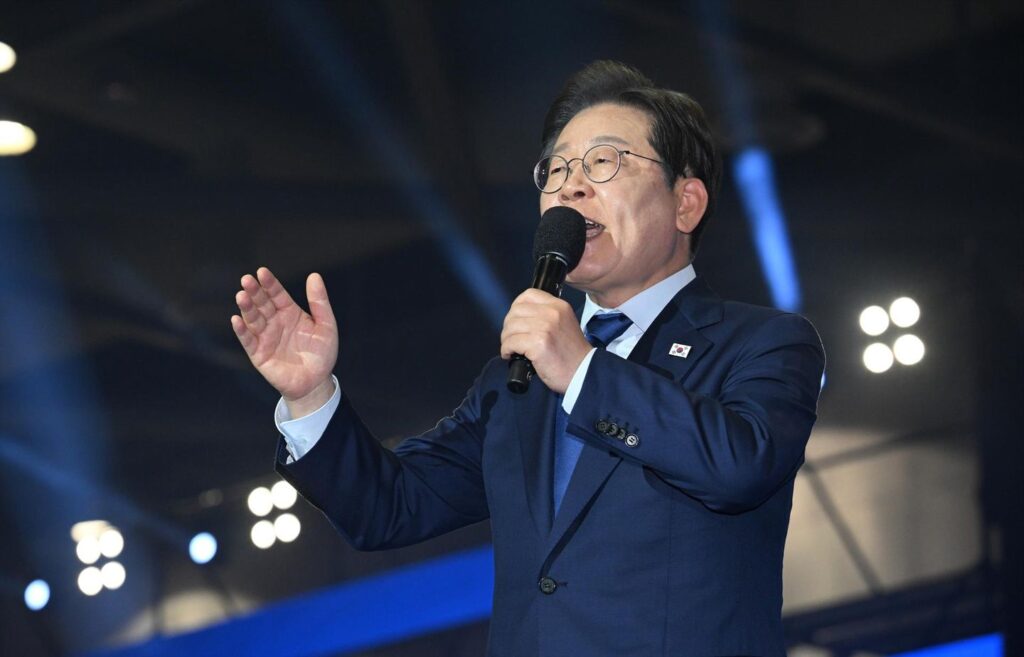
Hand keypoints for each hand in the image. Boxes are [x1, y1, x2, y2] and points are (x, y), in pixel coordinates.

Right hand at [231, 267, 337, 416]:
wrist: (316, 382)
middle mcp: (274, 322)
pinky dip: (242, 331)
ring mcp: (265, 337)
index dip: (269, 283)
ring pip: (253, 319)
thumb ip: (319, 302)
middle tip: (246, 279)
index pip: (276, 294)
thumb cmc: (322, 353)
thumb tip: (314, 275)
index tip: (262, 271)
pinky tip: (236, 320)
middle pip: (262, 303)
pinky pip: (248, 340)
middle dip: (254, 291)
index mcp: (289, 312)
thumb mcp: (326, 325)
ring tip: (241, 295)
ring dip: (246, 307)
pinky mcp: (258, 354)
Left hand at [500, 289, 591, 393]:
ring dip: (506, 339)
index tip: (516, 320)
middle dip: (509, 326)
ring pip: (511, 327)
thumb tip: (521, 317)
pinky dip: (506, 350)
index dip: (516, 307)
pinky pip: (511, 342)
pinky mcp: (537, 344)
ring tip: (512, 348)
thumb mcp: (564, 324)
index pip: (529, 295)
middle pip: (516, 311)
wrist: (583, 372)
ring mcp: (545, 328)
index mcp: (559, 306)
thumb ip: (547, 316)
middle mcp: (552, 313)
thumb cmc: (572, 354)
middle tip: (512, 338)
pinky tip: (511, 355)